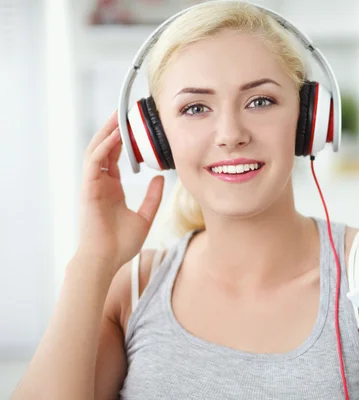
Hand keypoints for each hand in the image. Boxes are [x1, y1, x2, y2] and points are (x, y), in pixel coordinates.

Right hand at [76, 110, 164, 271]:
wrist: (106, 260)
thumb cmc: (121, 243)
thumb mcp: (145, 216)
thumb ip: (153, 196)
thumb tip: (162, 178)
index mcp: (111, 187)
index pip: (116, 155)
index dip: (124, 138)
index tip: (135, 123)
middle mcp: (100, 182)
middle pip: (105, 147)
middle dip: (113, 128)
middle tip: (125, 109)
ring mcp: (92, 185)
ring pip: (97, 150)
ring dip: (107, 132)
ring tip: (119, 115)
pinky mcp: (89, 189)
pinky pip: (95, 163)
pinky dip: (104, 147)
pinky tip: (116, 136)